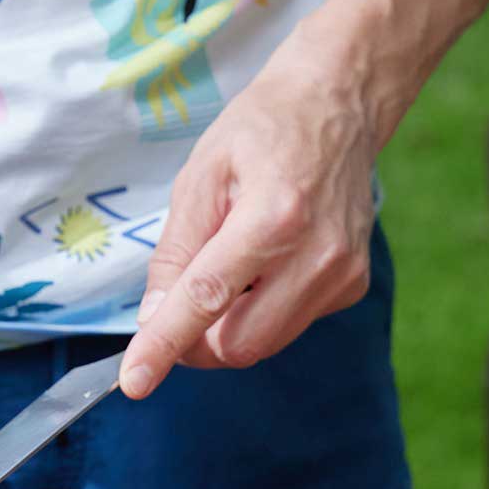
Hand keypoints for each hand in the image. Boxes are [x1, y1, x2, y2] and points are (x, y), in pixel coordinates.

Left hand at [118, 38, 379, 398]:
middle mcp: (316, 256)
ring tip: (230, 265)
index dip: (164, 345)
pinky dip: (262, 310)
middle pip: (239, 345)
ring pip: (265, 343)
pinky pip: (290, 325)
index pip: (206, 301)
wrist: (339, 106)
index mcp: (273, 218)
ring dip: (229, 325)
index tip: (135, 381)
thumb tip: (152, 319)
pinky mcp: (352, 286)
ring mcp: (342, 276)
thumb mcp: (201, 177)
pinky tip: (267, 263)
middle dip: (197, 342)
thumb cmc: (264, 131)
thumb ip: (175, 253)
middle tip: (176, 308)